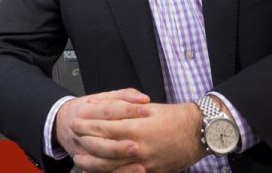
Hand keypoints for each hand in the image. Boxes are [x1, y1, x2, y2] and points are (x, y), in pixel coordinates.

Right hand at [55, 88, 150, 171]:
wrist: (64, 122)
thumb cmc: (89, 108)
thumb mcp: (103, 97)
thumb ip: (124, 96)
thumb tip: (143, 99)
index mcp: (86, 112)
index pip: (107, 111)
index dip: (127, 110)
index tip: (146, 110)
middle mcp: (81, 133)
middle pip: (99, 142)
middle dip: (118, 147)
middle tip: (138, 146)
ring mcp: (82, 150)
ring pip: (98, 162)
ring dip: (118, 164)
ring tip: (139, 163)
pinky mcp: (86, 163)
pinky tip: (133, 171)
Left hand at [72, 102, 206, 172]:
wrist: (197, 134)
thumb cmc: (174, 118)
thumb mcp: (147, 107)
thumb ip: (122, 106)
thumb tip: (100, 105)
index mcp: (135, 127)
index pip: (102, 127)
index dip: (86, 125)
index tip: (76, 121)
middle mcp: (136, 146)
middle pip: (102, 147)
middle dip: (84, 141)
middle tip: (73, 136)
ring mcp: (142, 162)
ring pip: (109, 166)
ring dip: (91, 161)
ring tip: (79, 156)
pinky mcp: (149, 172)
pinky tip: (98, 170)